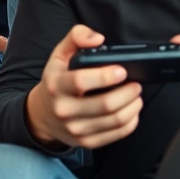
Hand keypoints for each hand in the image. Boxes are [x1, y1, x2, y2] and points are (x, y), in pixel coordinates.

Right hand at [25, 25, 179, 149]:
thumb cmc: (56, 80)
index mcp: (56, 85)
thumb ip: (77, 36)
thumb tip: (98, 38)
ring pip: (115, 121)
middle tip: (136, 85)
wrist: (43, 114)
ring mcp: (75, 128)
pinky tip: (131, 111)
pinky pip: (116, 134)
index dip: (105, 77)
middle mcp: (64, 109)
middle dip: (128, 93)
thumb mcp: (59, 54)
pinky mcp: (86, 142)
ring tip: (136, 96)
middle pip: (105, 105)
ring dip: (133, 107)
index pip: (81, 82)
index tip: (122, 71)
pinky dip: (131, 122)